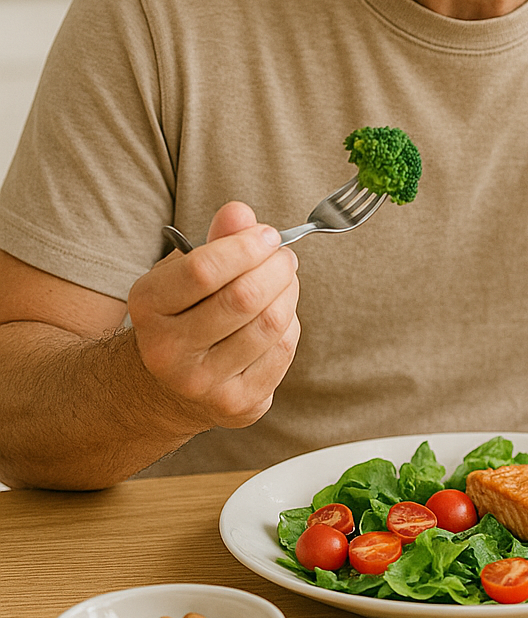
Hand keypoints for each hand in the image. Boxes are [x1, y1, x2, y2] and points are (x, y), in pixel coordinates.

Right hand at [127, 201, 300, 431]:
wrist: (167, 386)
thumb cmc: (184, 313)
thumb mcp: (184, 271)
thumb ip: (215, 240)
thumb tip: (240, 212)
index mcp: (148, 307)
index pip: (204, 271)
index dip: (246, 246)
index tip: (268, 235)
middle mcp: (168, 351)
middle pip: (243, 298)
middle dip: (276, 268)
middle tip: (284, 257)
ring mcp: (202, 384)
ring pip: (270, 325)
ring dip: (289, 293)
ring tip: (285, 281)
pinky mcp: (236, 405)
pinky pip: (282, 352)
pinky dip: (290, 326)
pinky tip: (277, 317)